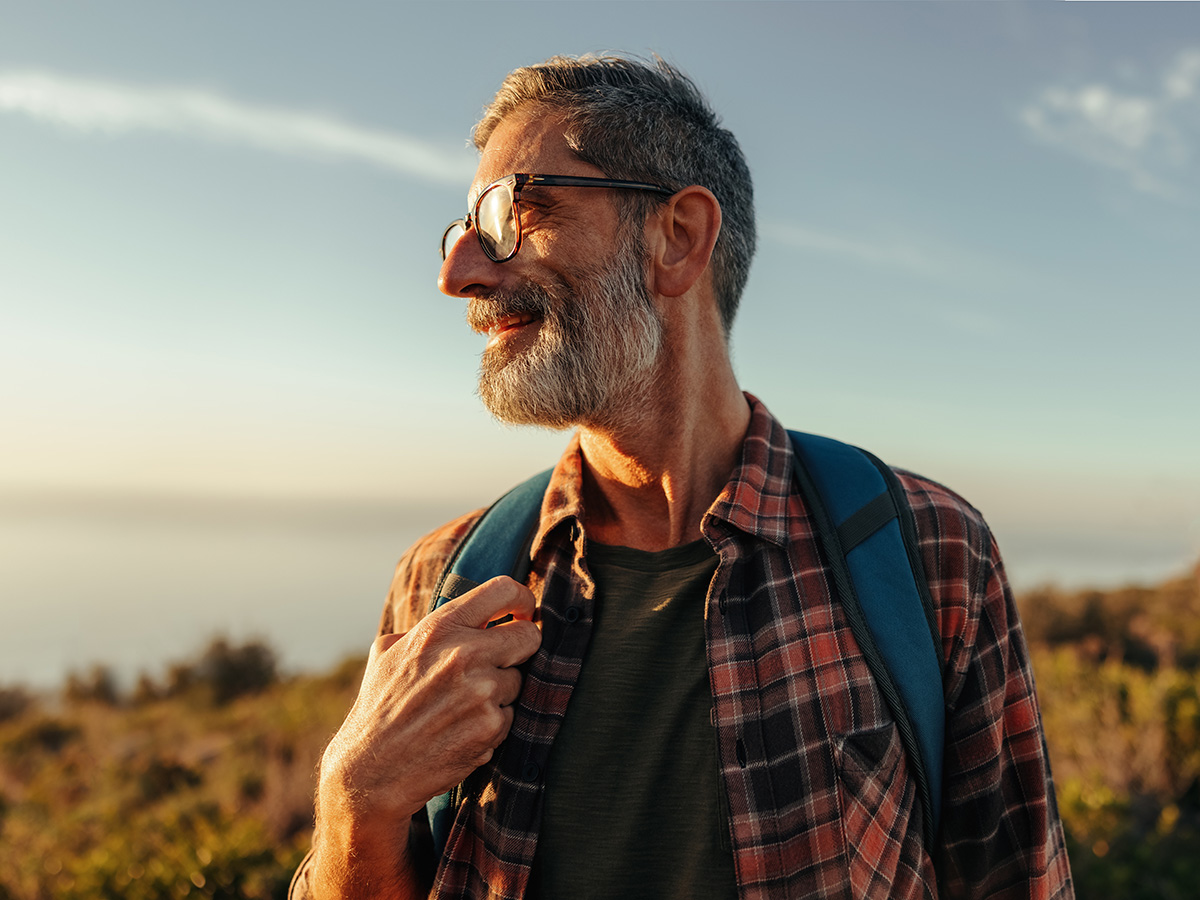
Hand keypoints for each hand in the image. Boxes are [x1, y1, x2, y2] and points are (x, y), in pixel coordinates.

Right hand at [319, 576, 540, 822]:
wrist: (370, 770)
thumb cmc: (378, 708)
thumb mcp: (388, 652)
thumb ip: (427, 629)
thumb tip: (464, 618)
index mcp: (439, 628)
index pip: (502, 591)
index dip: (521, 599)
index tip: (523, 611)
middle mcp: (464, 654)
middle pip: (528, 637)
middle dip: (520, 648)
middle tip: (503, 662)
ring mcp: (481, 691)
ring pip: (518, 681)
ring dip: (499, 693)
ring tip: (460, 708)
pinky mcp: (491, 726)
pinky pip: (510, 715)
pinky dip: (492, 723)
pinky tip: (461, 731)